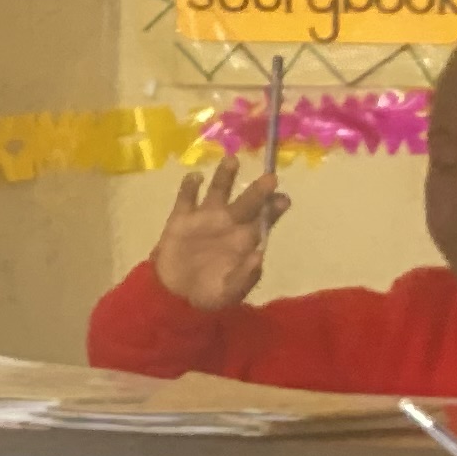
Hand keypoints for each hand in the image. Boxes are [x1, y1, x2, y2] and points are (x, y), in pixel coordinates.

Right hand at [149, 156, 283, 310]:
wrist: (174, 295)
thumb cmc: (209, 293)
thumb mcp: (229, 293)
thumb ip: (245, 277)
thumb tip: (258, 256)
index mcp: (245, 240)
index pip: (265, 219)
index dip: (274, 208)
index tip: (282, 200)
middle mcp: (229, 223)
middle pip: (247, 202)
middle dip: (259, 190)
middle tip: (270, 178)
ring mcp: (205, 218)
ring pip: (218, 191)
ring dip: (225, 176)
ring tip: (232, 160)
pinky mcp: (181, 219)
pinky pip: (186, 198)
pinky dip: (190, 187)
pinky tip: (195, 178)